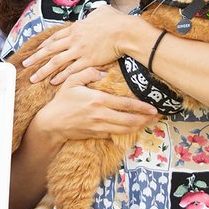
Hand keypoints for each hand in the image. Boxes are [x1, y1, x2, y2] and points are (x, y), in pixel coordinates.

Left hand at [23, 7, 138, 84]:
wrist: (125, 31)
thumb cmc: (117, 20)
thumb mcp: (101, 12)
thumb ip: (93, 15)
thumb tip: (93, 14)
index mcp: (76, 27)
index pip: (55, 37)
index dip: (45, 44)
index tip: (37, 50)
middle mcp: (74, 39)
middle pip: (50, 49)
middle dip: (36, 58)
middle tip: (25, 64)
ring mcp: (80, 51)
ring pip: (56, 62)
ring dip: (43, 71)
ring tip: (33, 78)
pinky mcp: (88, 61)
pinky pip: (71, 70)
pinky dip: (61, 77)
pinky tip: (53, 82)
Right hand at [31, 68, 158, 142]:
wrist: (52, 123)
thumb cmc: (62, 101)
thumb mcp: (72, 81)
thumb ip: (88, 73)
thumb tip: (103, 74)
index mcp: (98, 100)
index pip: (126, 105)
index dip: (142, 107)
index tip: (153, 108)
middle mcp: (101, 116)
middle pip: (129, 120)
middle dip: (145, 119)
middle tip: (156, 117)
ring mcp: (99, 127)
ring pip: (124, 130)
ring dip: (138, 127)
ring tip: (148, 123)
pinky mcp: (96, 135)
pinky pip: (115, 134)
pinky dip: (125, 132)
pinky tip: (132, 128)